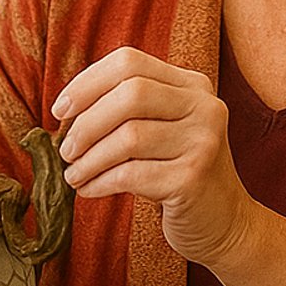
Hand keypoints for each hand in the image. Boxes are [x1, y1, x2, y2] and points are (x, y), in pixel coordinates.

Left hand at [53, 47, 255, 268]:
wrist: (225, 224)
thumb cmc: (179, 174)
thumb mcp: (164, 129)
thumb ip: (130, 109)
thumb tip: (66, 109)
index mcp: (193, 86)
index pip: (130, 62)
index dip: (86, 83)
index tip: (61, 110)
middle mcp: (204, 107)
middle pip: (130, 94)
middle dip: (86, 122)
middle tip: (65, 149)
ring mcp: (203, 142)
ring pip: (128, 137)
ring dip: (88, 159)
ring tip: (73, 174)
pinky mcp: (193, 179)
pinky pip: (131, 175)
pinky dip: (99, 182)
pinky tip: (89, 190)